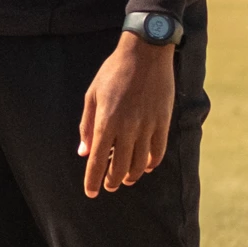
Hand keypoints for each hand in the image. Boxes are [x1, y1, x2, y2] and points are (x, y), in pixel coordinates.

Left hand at [78, 32, 175, 197]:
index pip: (98, 161)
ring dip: (130, 176)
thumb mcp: (92, 96)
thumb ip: (87, 126)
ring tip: (123, 179)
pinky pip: (158, 152)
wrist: (145, 53)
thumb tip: (84, 152)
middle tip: (107, 186)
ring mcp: (148, 126)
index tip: (90, 193)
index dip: (93, 180)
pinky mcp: (163, 122)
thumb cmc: (113, 72)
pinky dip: (150, 163)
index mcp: (106, 122)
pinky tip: (144, 166)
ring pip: (139, 164)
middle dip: (111, 181)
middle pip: (119, 167)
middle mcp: (128, 128)